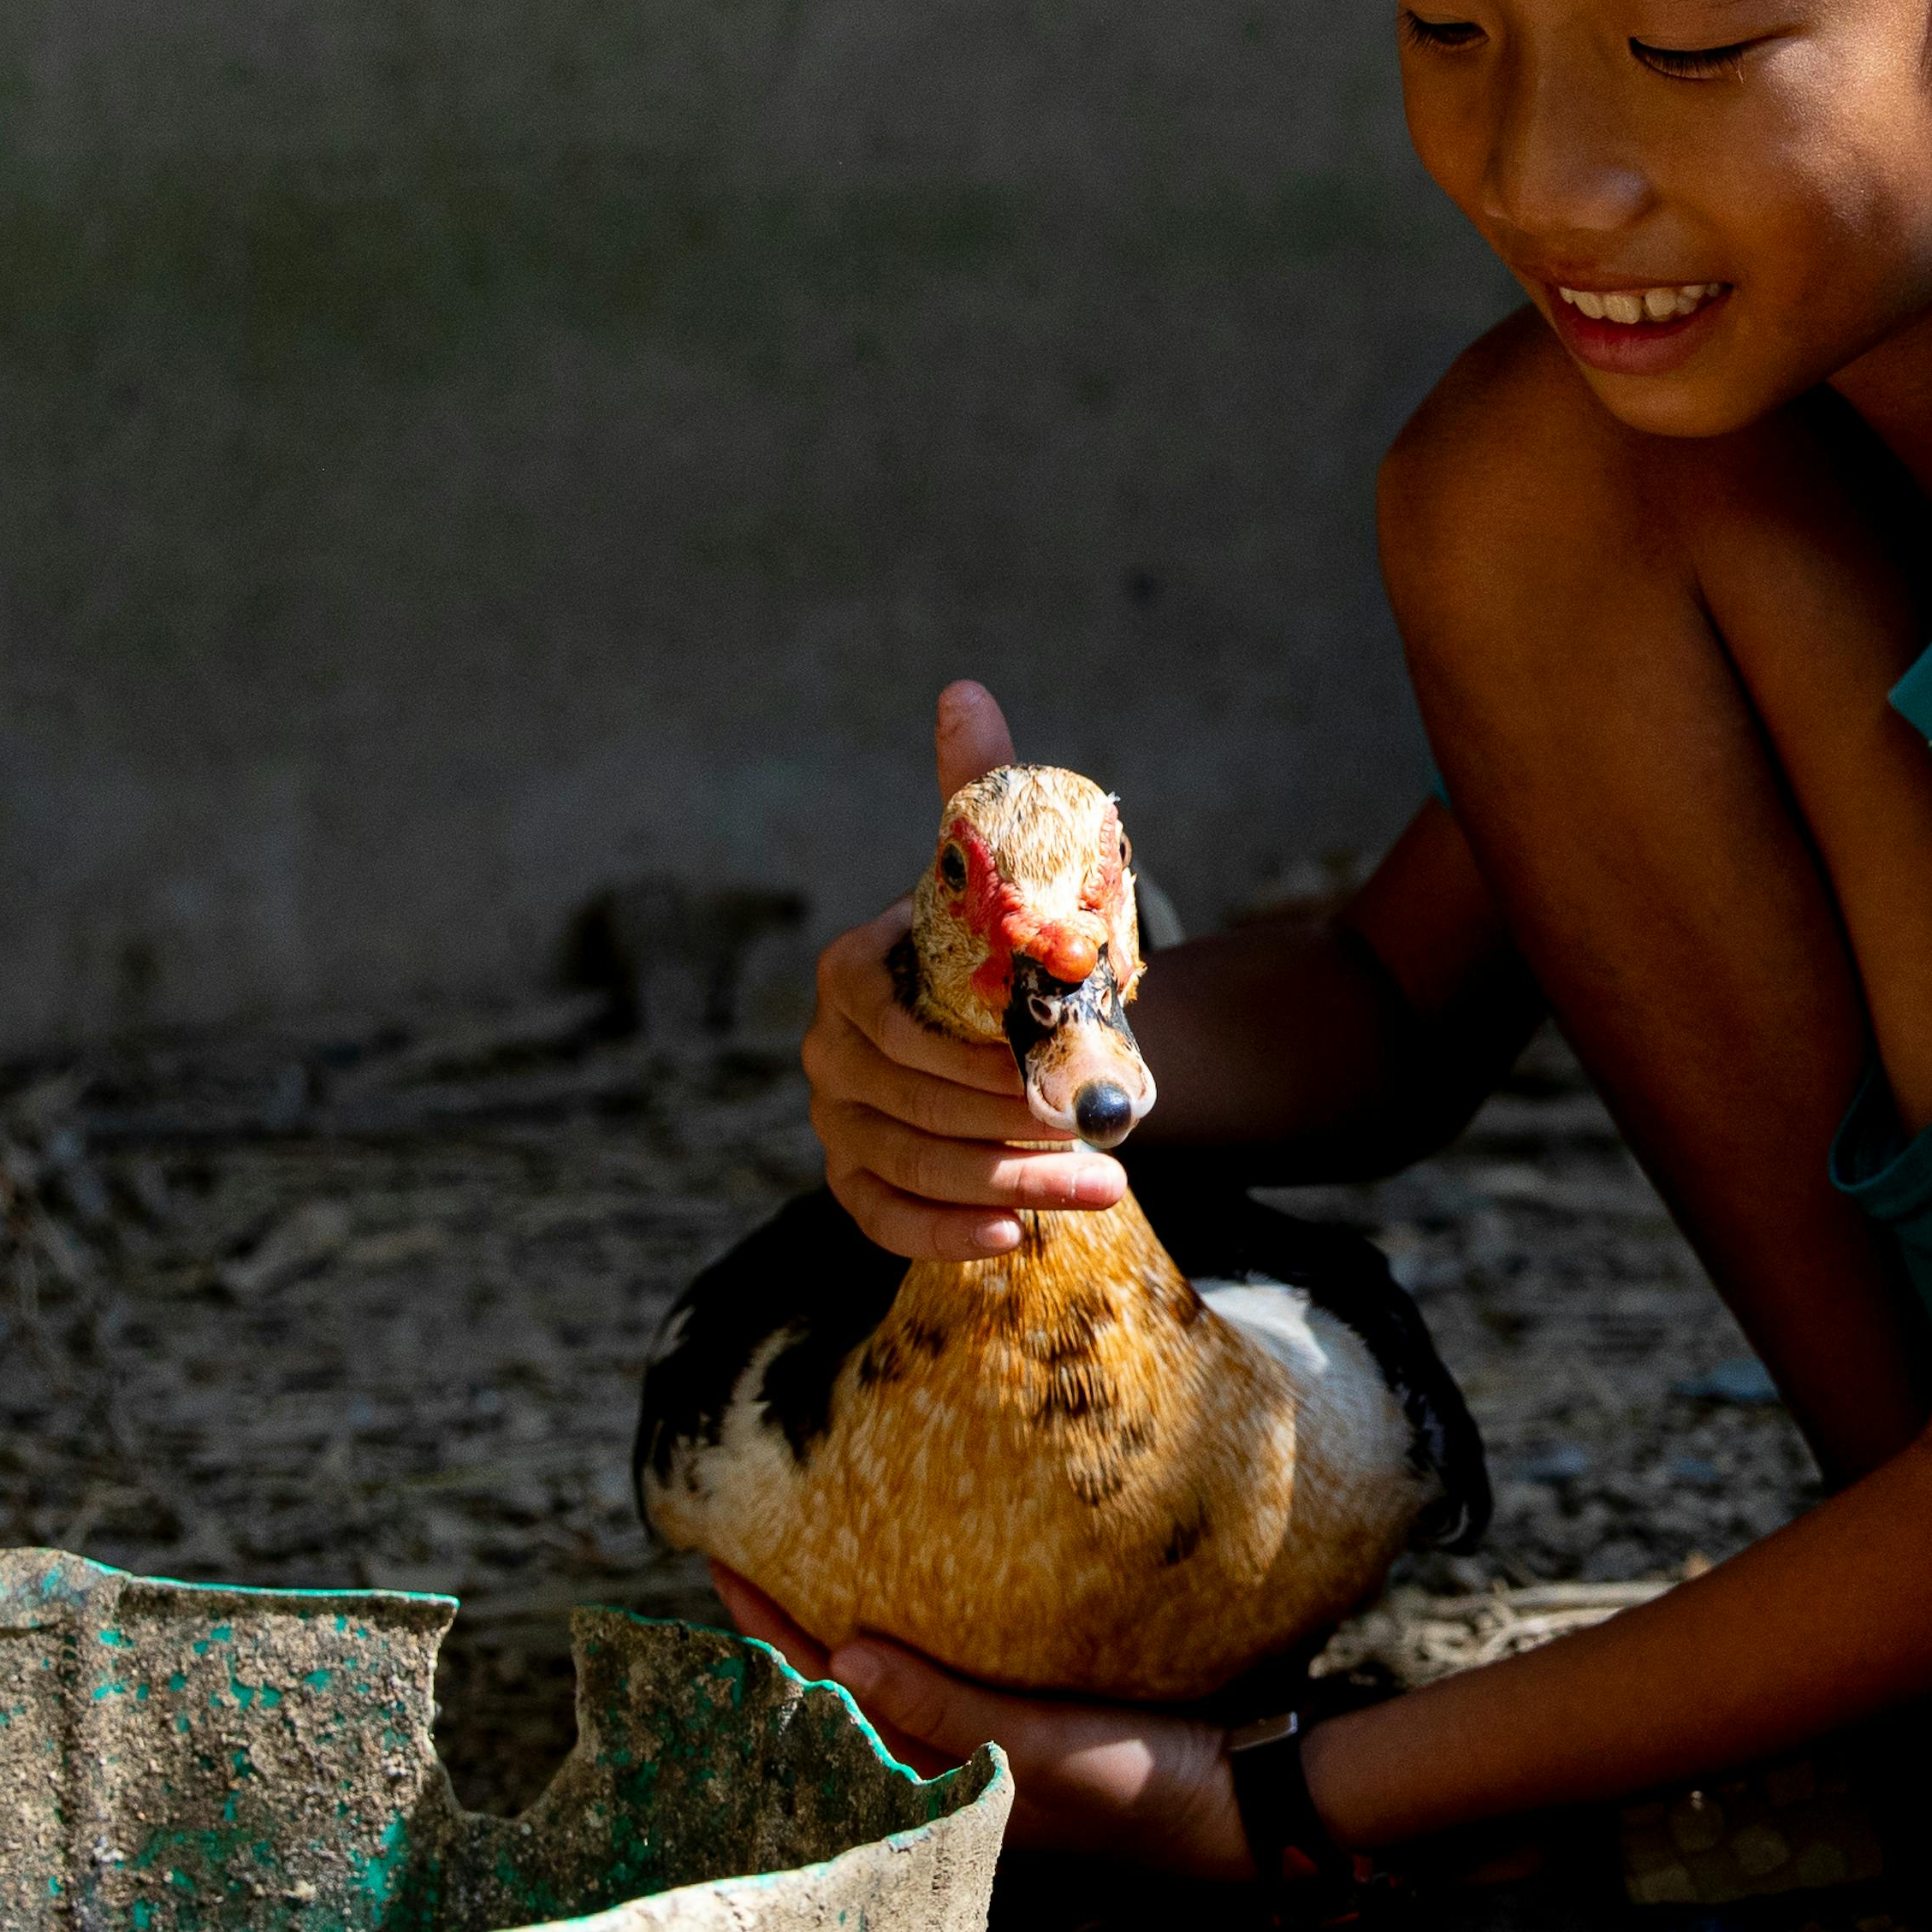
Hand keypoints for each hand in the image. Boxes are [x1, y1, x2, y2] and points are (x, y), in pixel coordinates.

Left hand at [698, 1568, 1244, 1874]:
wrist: (1237, 1799)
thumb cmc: (1136, 1785)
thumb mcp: (1034, 1748)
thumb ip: (941, 1706)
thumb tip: (840, 1656)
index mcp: (928, 1792)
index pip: (823, 1701)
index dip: (767, 1635)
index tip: (721, 1564)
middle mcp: (939, 1775)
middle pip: (834, 1694)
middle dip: (782, 1629)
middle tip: (737, 1551)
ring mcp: (978, 1752)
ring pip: (879, 1685)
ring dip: (833, 1630)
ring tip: (797, 1564)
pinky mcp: (1020, 1726)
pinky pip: (936, 1677)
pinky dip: (902, 1638)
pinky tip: (902, 1595)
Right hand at [802, 677, 1130, 1262]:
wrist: (1031, 1020)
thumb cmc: (1015, 941)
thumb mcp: (1008, 864)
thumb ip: (983, 788)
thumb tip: (964, 691)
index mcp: (851, 974)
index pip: (888, 1028)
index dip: (962, 1061)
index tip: (1047, 1073)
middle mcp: (828, 1051)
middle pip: (904, 1107)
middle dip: (1003, 1130)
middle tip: (1098, 1142)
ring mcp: (839, 1120)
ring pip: (907, 1165)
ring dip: (1007, 1186)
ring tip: (1102, 1190)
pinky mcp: (860, 1180)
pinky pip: (881, 1219)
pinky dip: (940, 1236)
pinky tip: (1009, 1241)